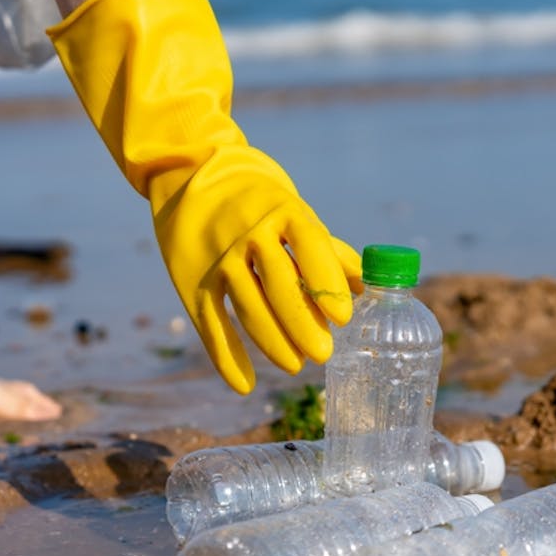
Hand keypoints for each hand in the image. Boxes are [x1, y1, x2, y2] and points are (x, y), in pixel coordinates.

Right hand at [48, 0, 361, 392]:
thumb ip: (326, 249)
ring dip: (273, 343)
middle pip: (280, 286)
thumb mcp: (292, 211)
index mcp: (283, 211)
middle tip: (323, 354)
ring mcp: (218, 256)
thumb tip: (367, 286)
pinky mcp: (190, 277)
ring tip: (296, 365)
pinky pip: (211, 323)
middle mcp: (249, 232)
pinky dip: (227, 357)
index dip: (328, 285)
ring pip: (248, 307)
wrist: (188, 171)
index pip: (311, 249)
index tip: (344, 318)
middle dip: (303, 324)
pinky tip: (245, 384)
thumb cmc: (257, 197)